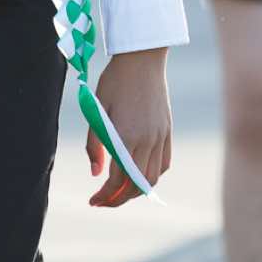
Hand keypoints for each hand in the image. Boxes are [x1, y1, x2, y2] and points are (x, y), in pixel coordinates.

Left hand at [87, 49, 171, 207]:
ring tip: (120, 191)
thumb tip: (95, 174)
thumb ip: (94, 144)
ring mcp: (160, 136)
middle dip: (119, 199)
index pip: (117, 180)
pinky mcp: (168, 131)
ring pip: (152, 178)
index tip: (93, 201)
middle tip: (103, 201)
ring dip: (136, 190)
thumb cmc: (114, 82)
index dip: (105, 196)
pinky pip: (164, 163)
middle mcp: (147, 140)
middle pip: (137, 185)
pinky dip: (152, 176)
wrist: (142, 59)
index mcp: (126, 136)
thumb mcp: (97, 110)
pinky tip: (139, 175)